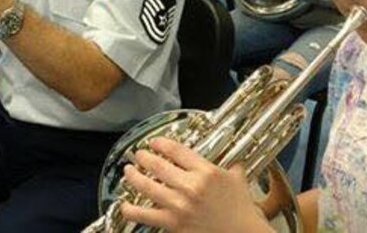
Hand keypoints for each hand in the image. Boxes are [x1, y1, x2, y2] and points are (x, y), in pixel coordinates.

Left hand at [119, 137, 270, 232]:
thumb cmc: (242, 209)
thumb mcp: (237, 179)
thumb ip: (229, 164)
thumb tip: (228, 154)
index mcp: (206, 172)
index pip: (175, 150)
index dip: (160, 143)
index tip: (153, 142)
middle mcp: (191, 187)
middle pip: (157, 165)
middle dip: (143, 157)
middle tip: (138, 155)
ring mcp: (180, 206)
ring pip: (147, 187)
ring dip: (134, 177)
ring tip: (129, 171)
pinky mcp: (174, 224)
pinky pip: (146, 216)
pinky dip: (131, 210)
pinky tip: (125, 205)